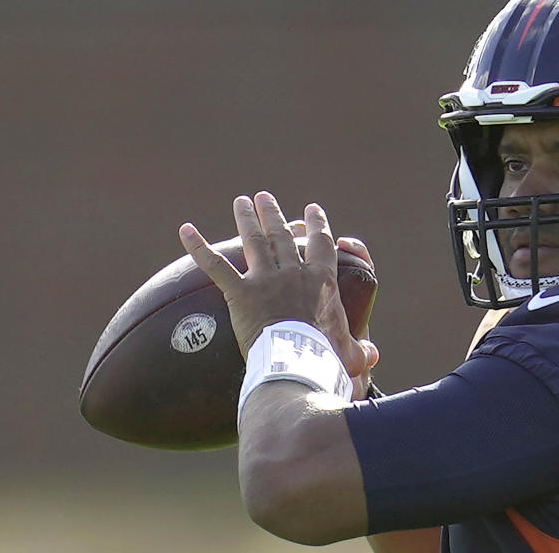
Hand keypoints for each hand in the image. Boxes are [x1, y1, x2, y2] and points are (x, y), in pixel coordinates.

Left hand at [179, 192, 375, 386]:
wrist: (298, 361)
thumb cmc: (326, 357)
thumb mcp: (350, 353)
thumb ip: (361, 352)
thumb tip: (373, 359)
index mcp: (321, 280)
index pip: (321, 243)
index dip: (317, 224)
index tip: (312, 210)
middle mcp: (294, 272)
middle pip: (283, 235)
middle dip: (274, 213)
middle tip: (265, 198)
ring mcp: (266, 280)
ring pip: (255, 240)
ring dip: (247, 218)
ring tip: (242, 202)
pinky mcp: (240, 293)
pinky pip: (215, 265)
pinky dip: (198, 247)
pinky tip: (185, 229)